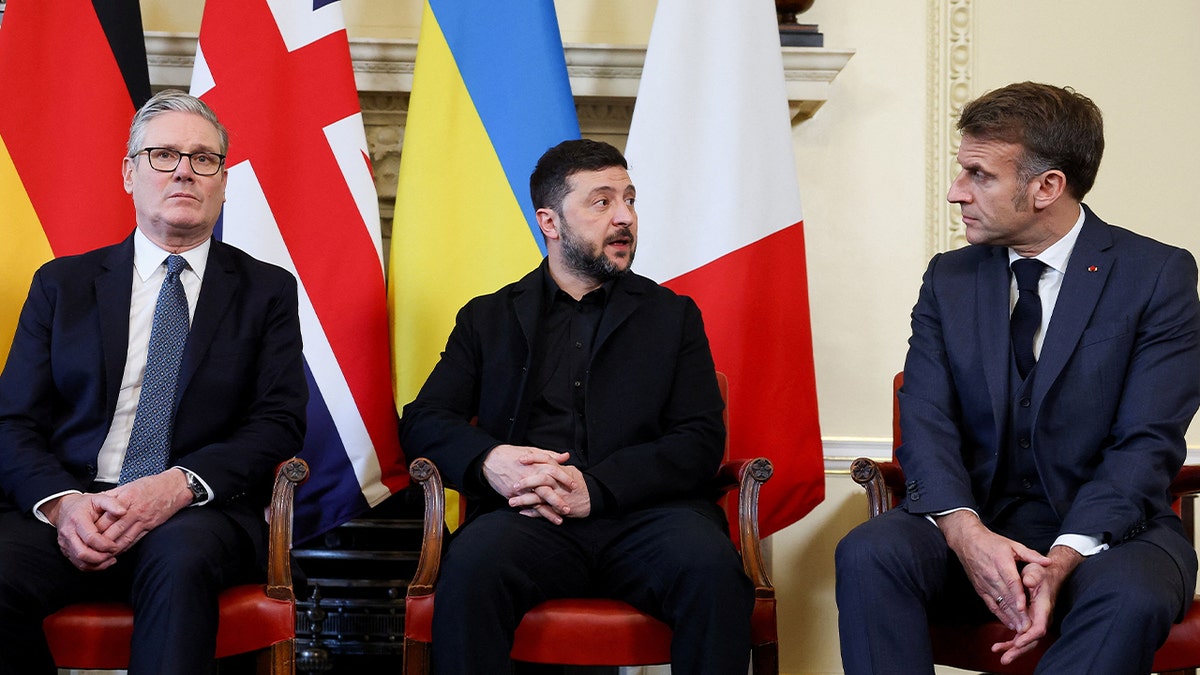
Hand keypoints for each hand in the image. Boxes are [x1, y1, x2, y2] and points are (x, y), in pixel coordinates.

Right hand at [43, 492, 125, 570]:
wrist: (65, 508)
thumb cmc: (85, 504)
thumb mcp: (99, 498)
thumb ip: (112, 503)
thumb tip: (123, 511)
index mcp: (77, 520)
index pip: (90, 538)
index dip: (105, 545)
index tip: (115, 545)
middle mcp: (68, 533)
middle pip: (83, 553)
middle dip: (101, 557)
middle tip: (114, 552)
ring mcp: (65, 544)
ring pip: (80, 562)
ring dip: (97, 564)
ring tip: (111, 558)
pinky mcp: (66, 551)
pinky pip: (78, 564)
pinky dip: (92, 566)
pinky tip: (104, 561)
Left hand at [93, 470, 192, 554]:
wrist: (174, 488)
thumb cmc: (151, 485)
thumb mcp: (129, 486)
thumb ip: (112, 496)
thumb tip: (95, 502)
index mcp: (126, 500)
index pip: (105, 518)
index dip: (93, 529)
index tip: (83, 535)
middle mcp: (134, 512)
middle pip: (112, 531)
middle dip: (98, 543)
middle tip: (87, 550)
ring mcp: (142, 521)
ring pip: (123, 539)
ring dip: (110, 550)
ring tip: (99, 556)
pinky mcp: (150, 527)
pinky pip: (134, 541)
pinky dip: (124, 548)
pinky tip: (116, 553)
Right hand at [481, 445, 583, 523]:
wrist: (491, 460)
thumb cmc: (512, 454)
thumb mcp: (532, 451)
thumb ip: (550, 455)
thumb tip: (566, 456)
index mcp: (536, 465)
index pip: (554, 471)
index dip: (565, 479)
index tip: (575, 486)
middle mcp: (529, 477)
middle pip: (546, 490)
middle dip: (558, 501)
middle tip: (568, 509)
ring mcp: (520, 487)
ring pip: (536, 502)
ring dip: (548, 512)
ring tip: (559, 520)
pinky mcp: (512, 494)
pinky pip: (525, 505)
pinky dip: (534, 513)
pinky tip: (541, 519)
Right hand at [936, 511, 1050, 632]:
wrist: (967, 541)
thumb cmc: (992, 542)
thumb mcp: (1012, 544)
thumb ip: (1031, 555)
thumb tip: (1048, 562)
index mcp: (1001, 562)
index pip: (1011, 581)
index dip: (1017, 595)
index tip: (1024, 608)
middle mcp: (992, 575)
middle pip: (1006, 596)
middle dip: (1017, 612)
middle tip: (1027, 626)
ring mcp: (984, 583)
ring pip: (998, 602)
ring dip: (1009, 616)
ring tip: (1020, 629)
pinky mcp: (979, 588)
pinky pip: (990, 603)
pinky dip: (999, 614)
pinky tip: (1008, 622)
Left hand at [992, 545, 1081, 663]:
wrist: (1044, 574)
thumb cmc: (1039, 573)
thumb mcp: (1035, 571)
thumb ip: (1032, 577)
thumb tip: (1028, 582)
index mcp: (1043, 608)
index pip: (1039, 627)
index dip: (1029, 637)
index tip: (1018, 642)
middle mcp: (1040, 618)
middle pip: (1032, 640)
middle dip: (1019, 650)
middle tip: (1005, 658)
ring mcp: (1035, 621)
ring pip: (1026, 640)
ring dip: (1013, 649)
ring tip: (1000, 656)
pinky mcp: (1028, 622)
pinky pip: (1020, 636)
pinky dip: (1011, 643)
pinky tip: (999, 647)